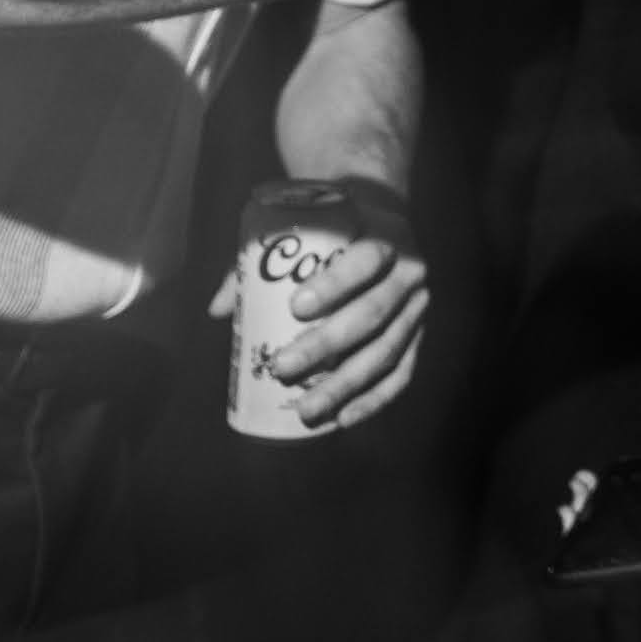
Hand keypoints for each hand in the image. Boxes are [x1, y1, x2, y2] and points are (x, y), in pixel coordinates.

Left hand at [214, 175, 428, 432]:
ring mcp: (419, 308)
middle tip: (282, 368)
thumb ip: (262, 261)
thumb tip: (219, 310)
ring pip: (387, 351)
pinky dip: (375, 399)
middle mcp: (409, 273)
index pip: (366, 260)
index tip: (295, 308)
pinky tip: (344, 418)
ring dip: (346, 385)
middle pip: (373, 313)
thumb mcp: (306, 228)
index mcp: (385, 236)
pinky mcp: (421, 336)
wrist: (389, 223)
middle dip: (326, 345)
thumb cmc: (336, 227)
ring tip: (307, 410)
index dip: (334, 285)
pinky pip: (402, 373)